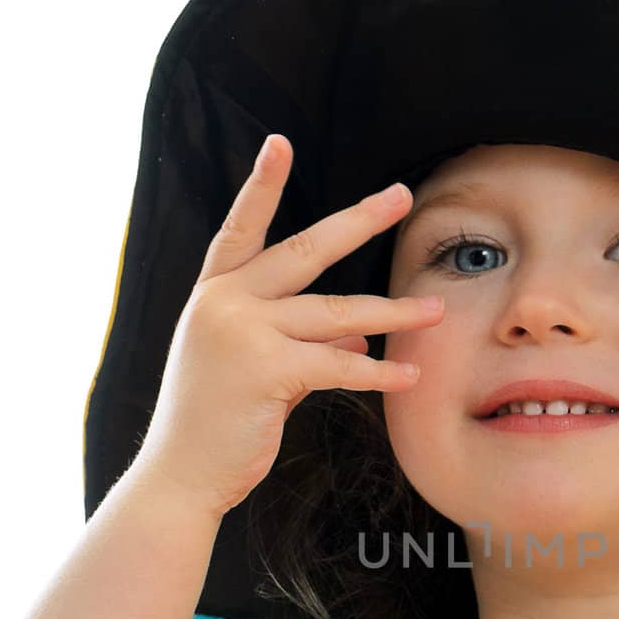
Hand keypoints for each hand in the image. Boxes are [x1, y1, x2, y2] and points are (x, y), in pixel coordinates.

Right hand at [131, 134, 443, 518]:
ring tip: (436, 308)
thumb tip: (355, 325)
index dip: (261, 186)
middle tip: (401, 195)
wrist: (182, 475)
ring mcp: (242, 332)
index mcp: (215, 294)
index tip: (280, 143)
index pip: (241, 228)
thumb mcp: (253, 366)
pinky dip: (377, 372)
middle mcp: (224, 302)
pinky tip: (409, 375)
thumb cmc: (218, 423)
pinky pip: (337, 364)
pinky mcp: (264, 369)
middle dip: (359, 220)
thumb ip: (296, 338)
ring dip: (392, 311)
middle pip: (304, 250)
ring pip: (336, 311)